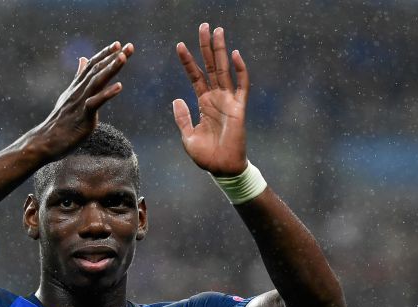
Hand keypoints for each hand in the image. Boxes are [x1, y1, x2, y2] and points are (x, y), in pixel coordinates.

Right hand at [31, 41, 134, 161]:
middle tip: (130, 46)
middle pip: (97, 70)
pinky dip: (107, 94)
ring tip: (123, 58)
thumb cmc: (59, 122)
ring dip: (111, 69)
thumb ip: (78, 78)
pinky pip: (95, 103)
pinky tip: (119, 86)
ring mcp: (80, 103)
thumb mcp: (69, 95)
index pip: (92, 66)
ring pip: (97, 82)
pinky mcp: (82, 117)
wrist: (45, 141)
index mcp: (77, 87)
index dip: (105, 54)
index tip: (119, 44)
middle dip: (114, 57)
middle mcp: (78, 91)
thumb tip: (83, 59)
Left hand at [173, 23, 249, 175]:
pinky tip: (235, 55)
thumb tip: (176, 99)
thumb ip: (182, 118)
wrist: (222, 169)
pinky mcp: (239, 108)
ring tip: (217, 31)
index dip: (188, 61)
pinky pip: (241, 85)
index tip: (179, 45)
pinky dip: (240, 70)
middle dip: (206, 47)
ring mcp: (228, 101)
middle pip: (211, 66)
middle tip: (204, 26)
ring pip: (225, 70)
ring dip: (221, 50)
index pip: (195, 76)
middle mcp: (216, 98)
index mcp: (204, 103)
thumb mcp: (187, 137)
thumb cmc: (206, 156)